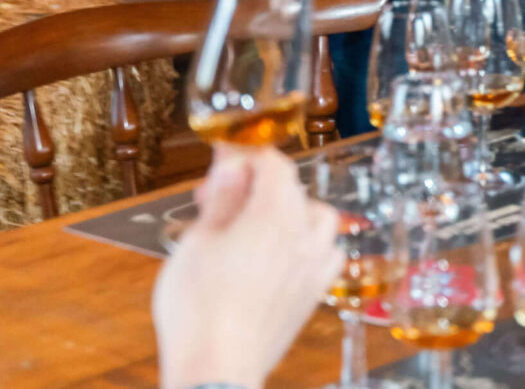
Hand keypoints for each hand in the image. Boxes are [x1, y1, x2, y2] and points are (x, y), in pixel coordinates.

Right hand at [154, 148, 341, 388]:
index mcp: (274, 213)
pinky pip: (328, 255)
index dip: (246, 157)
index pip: (273, 163)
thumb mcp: (197, 242)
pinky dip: (311, 246)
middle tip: (218, 201)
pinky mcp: (314, 295)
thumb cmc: (198, 308)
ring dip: (292, 212)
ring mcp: (315, 266)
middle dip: (256, 186)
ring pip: (319, 219)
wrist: (216, 369)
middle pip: (293, 189)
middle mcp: (304, 235)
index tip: (221, 164)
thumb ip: (222, 198)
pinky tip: (286, 258)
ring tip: (255, 226)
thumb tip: (232, 163)